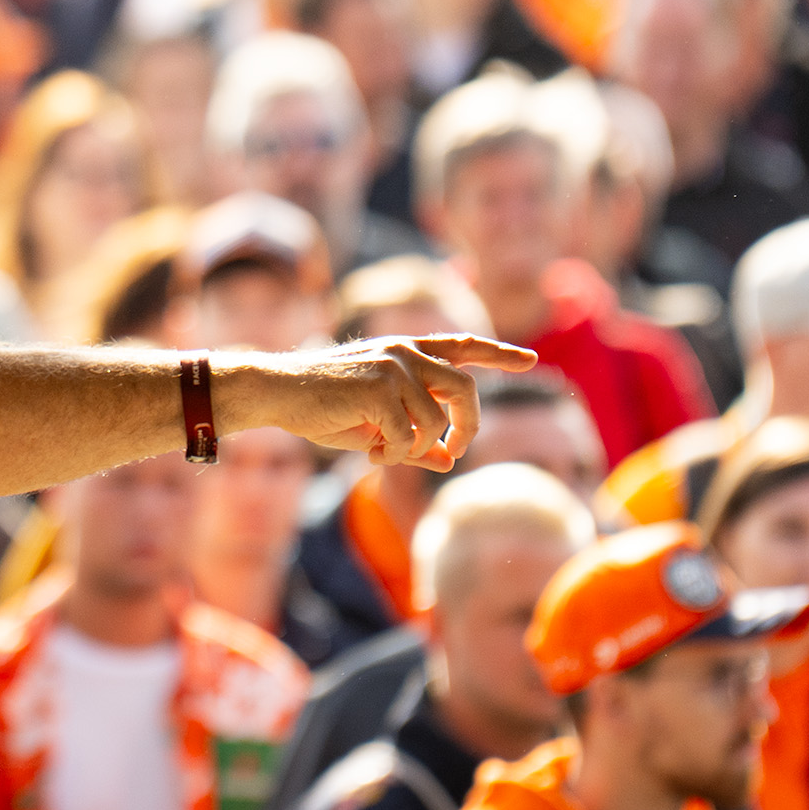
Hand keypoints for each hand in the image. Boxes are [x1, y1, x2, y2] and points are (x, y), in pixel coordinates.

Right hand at [239, 336, 541, 472]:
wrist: (278, 392)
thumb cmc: (323, 407)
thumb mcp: (374, 425)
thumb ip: (414, 441)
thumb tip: (449, 462)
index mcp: (407, 351)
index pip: (463, 347)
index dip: (499, 354)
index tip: (531, 360)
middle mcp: (406, 351)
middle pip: (466, 390)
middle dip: (468, 428)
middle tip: (453, 452)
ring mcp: (394, 366)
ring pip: (436, 422)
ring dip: (416, 450)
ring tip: (386, 454)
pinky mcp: (379, 386)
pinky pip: (408, 436)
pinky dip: (394, 455)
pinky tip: (370, 454)